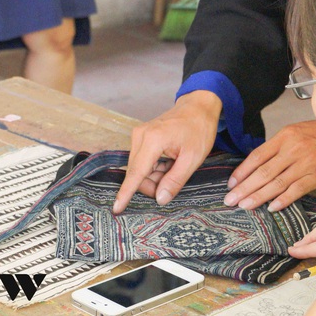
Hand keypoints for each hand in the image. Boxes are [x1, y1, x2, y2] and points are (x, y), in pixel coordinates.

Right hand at [113, 90, 221, 213]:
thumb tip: (160, 199)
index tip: (116, 209)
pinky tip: (169, 162)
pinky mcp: (141, 136)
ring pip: (139, 168)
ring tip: (174, 167)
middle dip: (152, 184)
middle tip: (172, 182)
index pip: (136, 173)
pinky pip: (142, 160)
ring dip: (154, 176)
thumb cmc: (199, 129)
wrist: (198, 107)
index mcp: (153, 140)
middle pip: (137, 173)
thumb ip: (175, 180)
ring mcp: (139, 134)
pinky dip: (154, 167)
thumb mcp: (193, 158)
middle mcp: (140, 135)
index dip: (126, 193)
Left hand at [223, 120, 315, 211]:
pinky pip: (296, 190)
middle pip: (263, 172)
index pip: (257, 156)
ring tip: (244, 206)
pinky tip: (271, 208)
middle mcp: (293, 150)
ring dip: (258, 196)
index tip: (231, 184)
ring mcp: (305, 164)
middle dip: (244, 188)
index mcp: (285, 137)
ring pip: (276, 183)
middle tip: (230, 200)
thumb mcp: (297, 131)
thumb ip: (278, 146)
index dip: (242, 171)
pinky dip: (283, 200)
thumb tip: (257, 163)